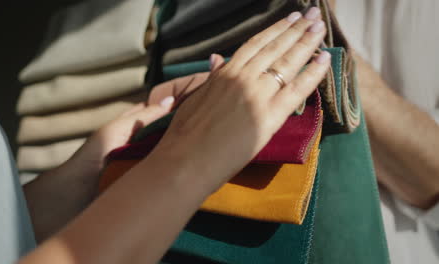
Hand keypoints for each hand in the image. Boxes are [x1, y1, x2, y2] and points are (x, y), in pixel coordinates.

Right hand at [149, 9, 330, 190]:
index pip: (256, 44)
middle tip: (313, 14)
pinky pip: (297, 89)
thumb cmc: (185, 135)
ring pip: (287, 62)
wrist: (185, 160)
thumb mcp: (196, 98)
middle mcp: (242, 78)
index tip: (290, 18)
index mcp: (224, 73)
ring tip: (320, 26)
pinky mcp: (268, 116)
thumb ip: (212, 78)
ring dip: (307, 41)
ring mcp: (256, 95)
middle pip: (275, 47)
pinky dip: (313, 73)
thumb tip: (217, 59)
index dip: (275, 30)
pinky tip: (325, 58)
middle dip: (296, 29)